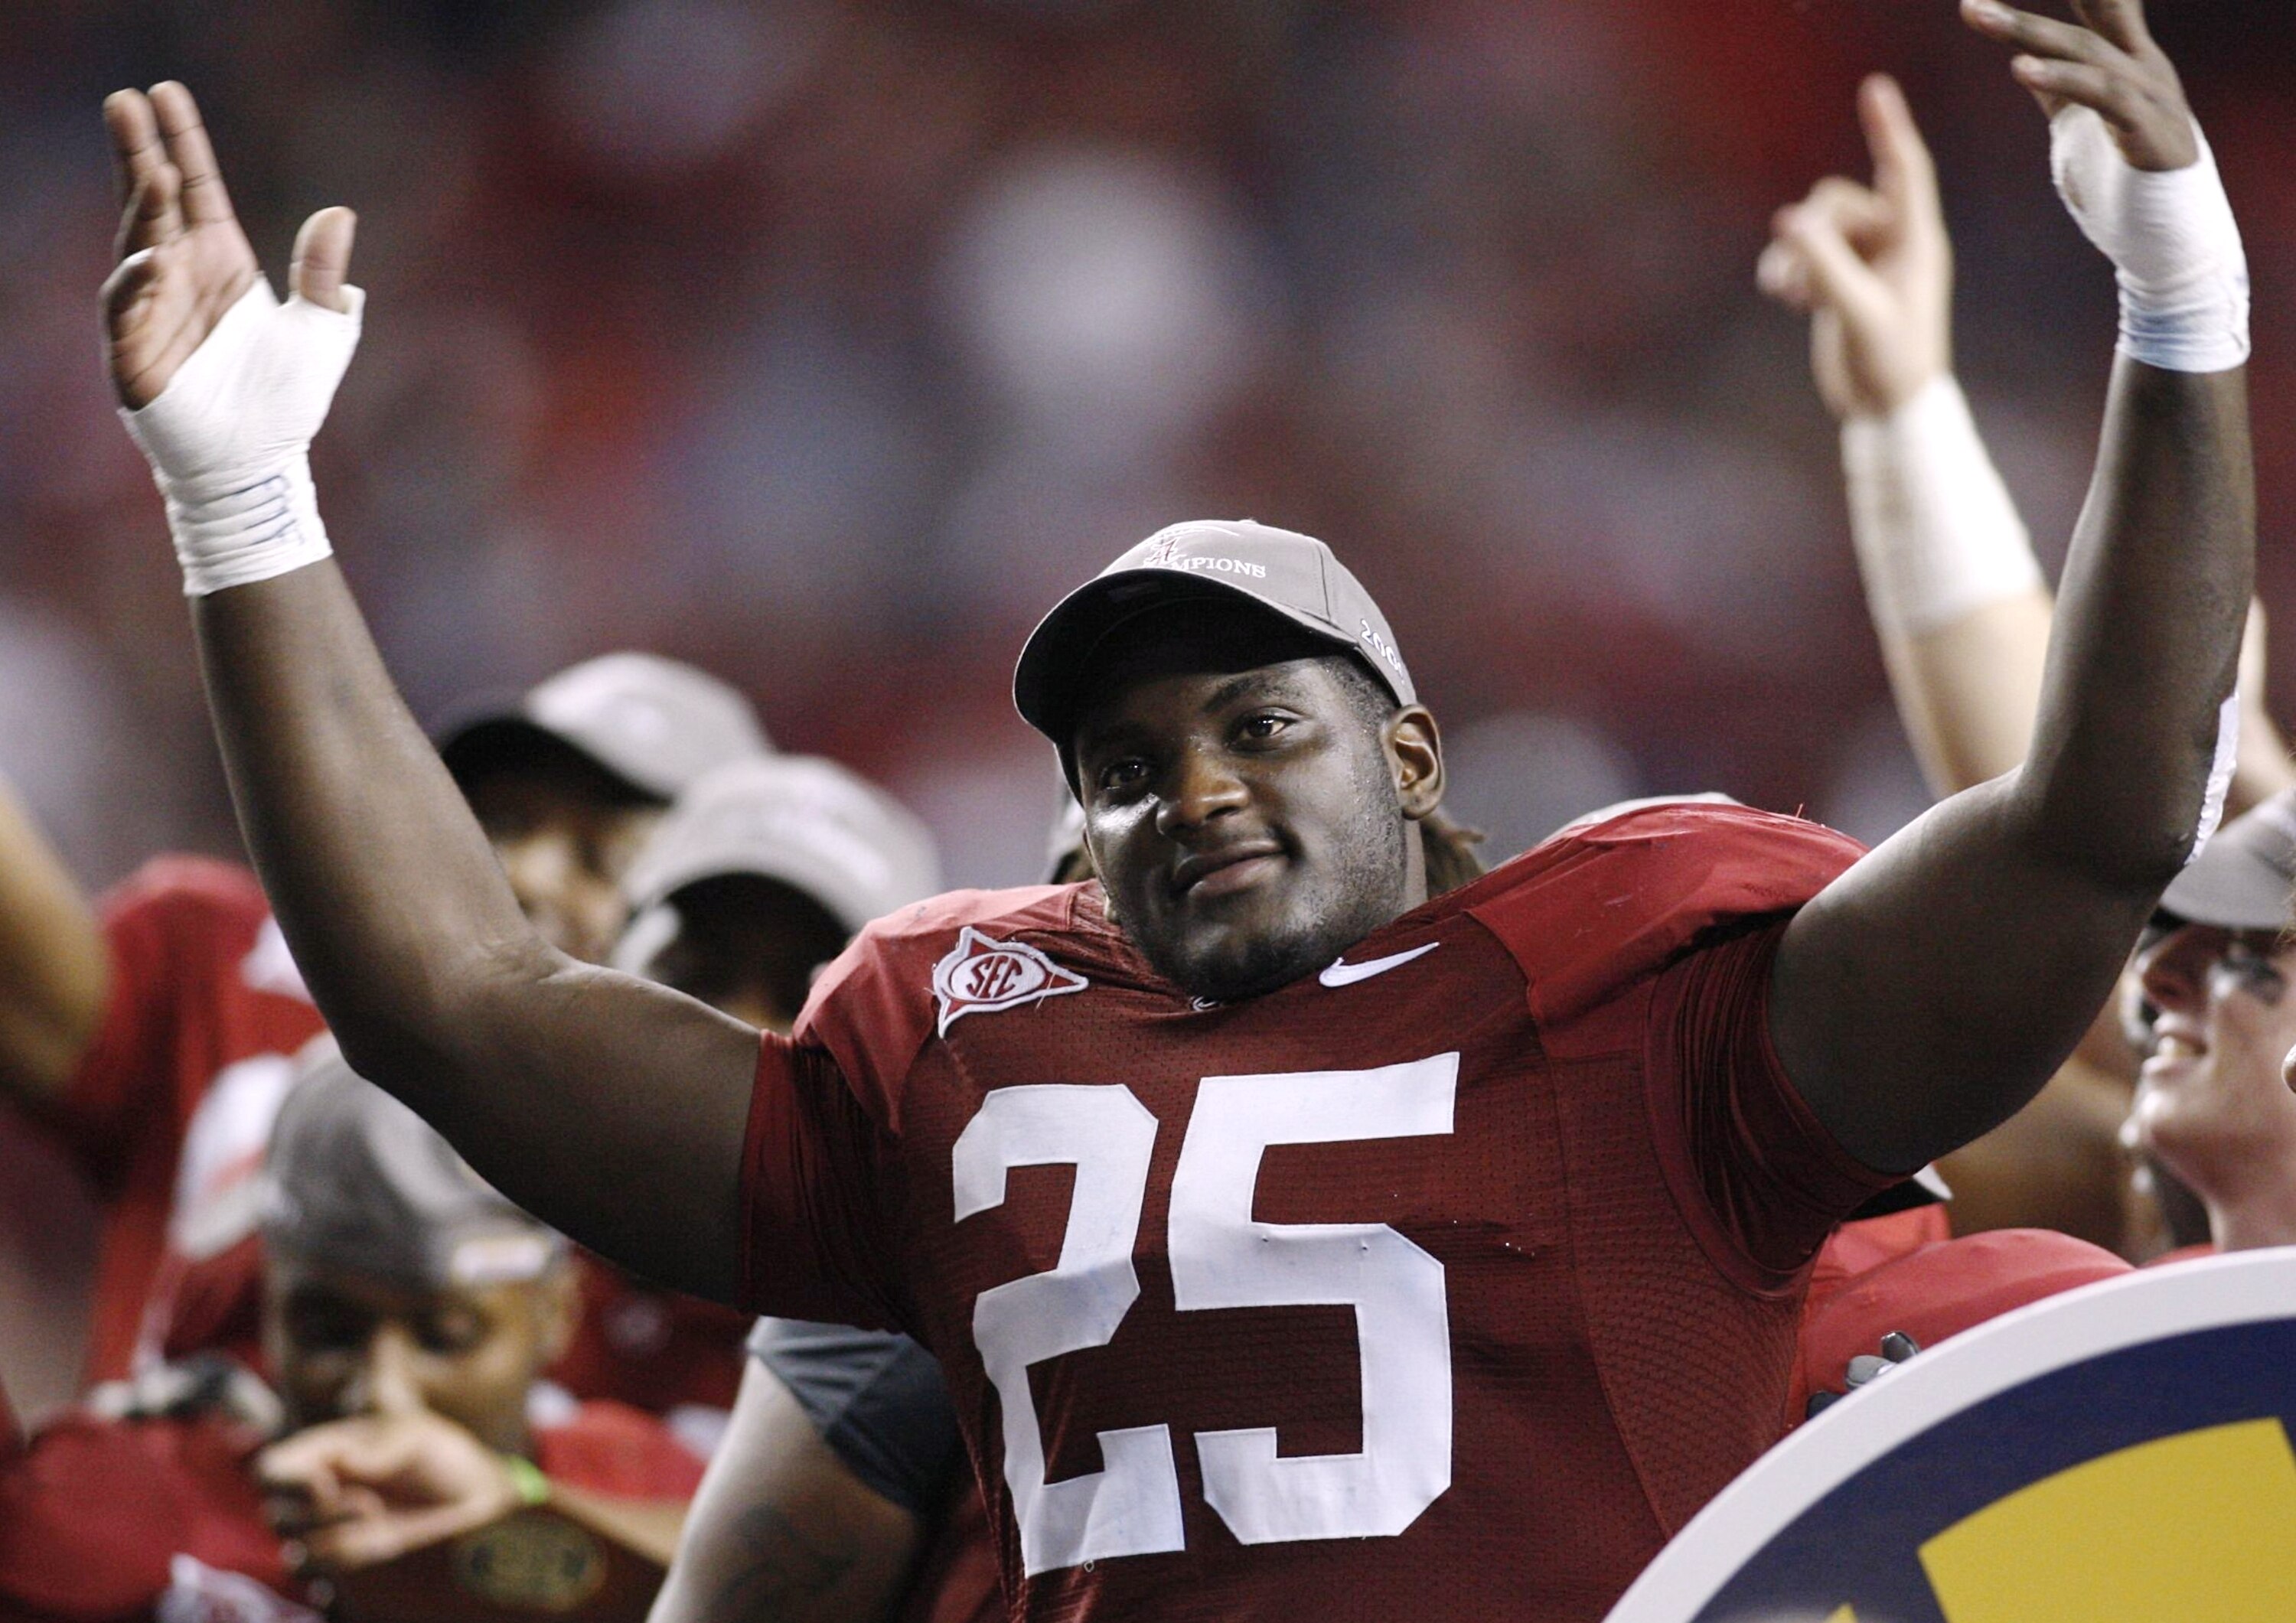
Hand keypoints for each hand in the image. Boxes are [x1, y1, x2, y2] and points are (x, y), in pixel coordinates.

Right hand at [101, 82, 353, 409]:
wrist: (262, 464)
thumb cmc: (286, 402)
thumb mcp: (321, 330)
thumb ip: (324, 276)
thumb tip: (339, 213)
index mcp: (221, 262)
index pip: (196, 189)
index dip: (181, 142)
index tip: (164, 90)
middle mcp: (179, 275)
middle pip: (154, 201)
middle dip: (139, 151)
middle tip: (124, 100)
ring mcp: (150, 309)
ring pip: (138, 243)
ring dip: (141, 205)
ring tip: (150, 166)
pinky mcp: (133, 352)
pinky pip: (126, 307)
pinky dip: (136, 281)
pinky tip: (153, 257)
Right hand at [256, 1410, 527, 1571]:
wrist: (472, 1494)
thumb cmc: (440, 1451)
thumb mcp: (415, 1436)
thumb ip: (377, 1450)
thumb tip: (340, 1464)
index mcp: (324, 1450)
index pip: (271, 1468)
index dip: (285, 1482)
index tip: (326, 1484)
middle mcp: (317, 1489)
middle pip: (275, 1514)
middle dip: (316, 1515)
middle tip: (367, 1505)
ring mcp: (329, 1525)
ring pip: (294, 1547)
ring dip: (330, 1540)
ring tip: (377, 1519)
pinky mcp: (348, 1553)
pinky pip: (318, 1570)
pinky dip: (339, 1562)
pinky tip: (372, 1544)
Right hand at [1759, 76, 1949, 421]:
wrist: (1887, 410)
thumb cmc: (1891, 364)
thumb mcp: (1859, 312)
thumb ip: (1825, 265)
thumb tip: (1785, 220)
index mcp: (1916, 241)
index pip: (1905, 171)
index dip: (1889, 128)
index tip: (1874, 88)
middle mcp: (1892, 243)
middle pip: (1838, 202)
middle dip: (1810, 233)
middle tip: (1800, 280)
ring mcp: (1863, 261)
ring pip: (1814, 228)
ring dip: (1793, 256)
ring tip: (1787, 294)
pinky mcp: (1838, 282)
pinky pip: (1800, 254)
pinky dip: (1785, 269)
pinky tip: (1782, 297)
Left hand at [1959, 0, 2196, 170]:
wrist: (2168, 241)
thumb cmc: (2123, 182)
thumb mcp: (2080, 124)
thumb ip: (2060, 88)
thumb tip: (2028, 59)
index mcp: (2128, 64)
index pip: (2097, 10)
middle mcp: (2144, 69)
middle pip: (2087, 21)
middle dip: (2027, 12)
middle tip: (1971, 1)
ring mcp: (2151, 98)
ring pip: (2087, 53)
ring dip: (2030, 33)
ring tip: (1982, 17)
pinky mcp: (2150, 132)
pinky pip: (2103, 96)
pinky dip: (2061, 78)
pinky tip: (2021, 69)